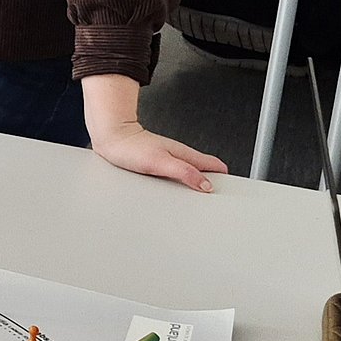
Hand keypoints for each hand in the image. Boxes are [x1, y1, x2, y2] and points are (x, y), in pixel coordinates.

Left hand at [88, 118, 226, 192]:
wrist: (111, 138)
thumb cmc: (131, 147)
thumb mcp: (160, 162)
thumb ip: (184, 172)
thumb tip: (206, 185)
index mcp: (186, 154)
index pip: (216, 166)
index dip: (225, 180)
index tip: (229, 194)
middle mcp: (180, 156)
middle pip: (205, 172)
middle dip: (212, 186)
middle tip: (213, 202)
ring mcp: (170, 160)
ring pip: (190, 174)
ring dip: (195, 186)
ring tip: (197, 200)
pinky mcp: (158, 164)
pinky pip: (176, 176)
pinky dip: (180, 185)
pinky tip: (175, 193)